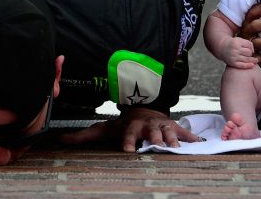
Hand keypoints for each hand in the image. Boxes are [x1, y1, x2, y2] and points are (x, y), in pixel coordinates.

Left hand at [61, 107, 199, 151]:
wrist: (145, 109)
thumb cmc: (123, 124)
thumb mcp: (104, 128)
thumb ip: (83, 136)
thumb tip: (60, 139)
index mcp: (131, 127)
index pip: (129, 135)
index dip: (128, 141)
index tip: (127, 151)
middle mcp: (148, 126)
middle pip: (152, 134)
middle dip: (155, 141)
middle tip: (158, 149)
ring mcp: (163, 126)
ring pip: (169, 134)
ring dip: (174, 141)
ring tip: (177, 150)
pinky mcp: (175, 128)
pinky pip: (185, 133)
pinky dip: (192, 138)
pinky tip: (199, 144)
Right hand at [217, 37, 256, 68]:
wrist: (223, 49)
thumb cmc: (234, 44)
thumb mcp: (239, 40)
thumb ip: (248, 43)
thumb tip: (253, 52)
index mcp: (236, 42)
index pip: (249, 45)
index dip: (251, 47)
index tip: (250, 49)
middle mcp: (234, 50)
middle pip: (249, 52)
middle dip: (250, 53)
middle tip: (249, 54)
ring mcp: (233, 57)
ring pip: (247, 59)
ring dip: (252, 60)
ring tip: (255, 60)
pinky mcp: (233, 63)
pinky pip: (242, 65)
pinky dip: (248, 65)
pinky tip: (252, 65)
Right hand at [237, 2, 260, 65]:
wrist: (232, 49)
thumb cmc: (250, 32)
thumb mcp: (250, 21)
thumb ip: (259, 12)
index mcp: (246, 22)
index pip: (253, 13)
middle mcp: (246, 32)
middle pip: (255, 26)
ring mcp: (247, 44)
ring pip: (255, 42)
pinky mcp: (250, 55)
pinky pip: (256, 58)